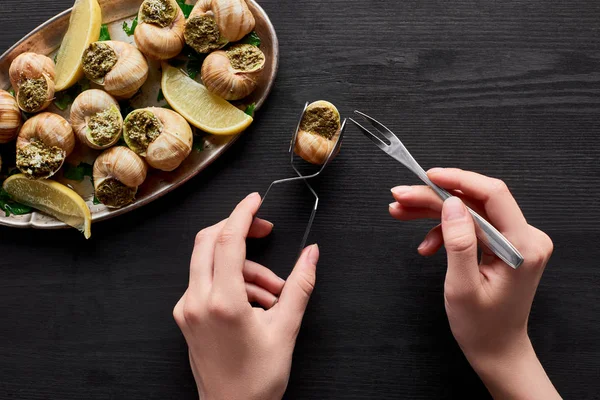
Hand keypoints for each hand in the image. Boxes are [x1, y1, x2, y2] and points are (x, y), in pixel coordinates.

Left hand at [173, 193, 318, 399]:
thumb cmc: (257, 380)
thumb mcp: (286, 329)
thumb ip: (300, 285)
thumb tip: (311, 254)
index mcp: (222, 303)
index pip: (227, 240)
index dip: (243, 213)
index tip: (255, 200)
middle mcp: (197, 301)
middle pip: (209, 241)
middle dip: (237, 229)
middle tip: (265, 231)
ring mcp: (187, 309)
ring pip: (209, 262)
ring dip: (243, 266)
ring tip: (275, 292)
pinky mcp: (186, 316)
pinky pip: (206, 281)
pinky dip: (232, 281)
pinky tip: (256, 301)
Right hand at [390, 168, 559, 398]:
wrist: (496, 349)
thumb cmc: (481, 327)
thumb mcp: (462, 288)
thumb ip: (459, 243)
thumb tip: (451, 204)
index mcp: (523, 246)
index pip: (493, 195)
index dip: (458, 179)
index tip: (427, 176)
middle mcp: (525, 237)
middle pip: (475, 202)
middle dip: (434, 198)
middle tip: (400, 197)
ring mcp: (515, 240)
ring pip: (469, 211)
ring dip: (433, 212)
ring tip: (400, 211)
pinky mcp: (503, 244)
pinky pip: (470, 226)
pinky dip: (444, 231)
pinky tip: (426, 245)